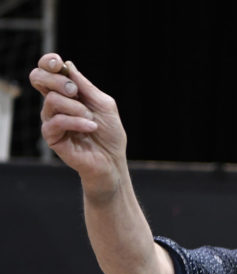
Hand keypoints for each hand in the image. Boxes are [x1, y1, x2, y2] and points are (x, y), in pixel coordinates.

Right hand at [29, 54, 126, 194]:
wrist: (113, 162)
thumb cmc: (110, 134)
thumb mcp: (104, 105)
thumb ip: (86, 86)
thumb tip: (68, 66)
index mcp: (65, 94)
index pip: (46, 71)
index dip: (48, 62)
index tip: (58, 63)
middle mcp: (54, 105)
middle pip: (38, 78)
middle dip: (57, 80)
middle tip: (75, 92)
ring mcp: (51, 120)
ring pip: (52, 100)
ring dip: (76, 108)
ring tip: (92, 119)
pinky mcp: (52, 137)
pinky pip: (57, 121)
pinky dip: (77, 122)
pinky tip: (90, 127)